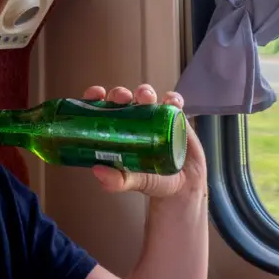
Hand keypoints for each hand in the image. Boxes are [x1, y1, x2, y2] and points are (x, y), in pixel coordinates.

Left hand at [83, 84, 206, 198]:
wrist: (183, 186)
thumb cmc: (152, 180)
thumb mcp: (132, 181)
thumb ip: (116, 181)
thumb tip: (96, 170)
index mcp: (116, 129)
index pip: (100, 107)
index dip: (95, 96)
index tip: (97, 94)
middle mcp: (132, 118)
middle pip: (122, 97)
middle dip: (120, 93)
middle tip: (123, 98)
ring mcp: (153, 115)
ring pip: (145, 95)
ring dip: (144, 92)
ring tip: (146, 98)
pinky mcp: (175, 115)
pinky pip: (173, 101)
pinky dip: (172, 98)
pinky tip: (171, 102)